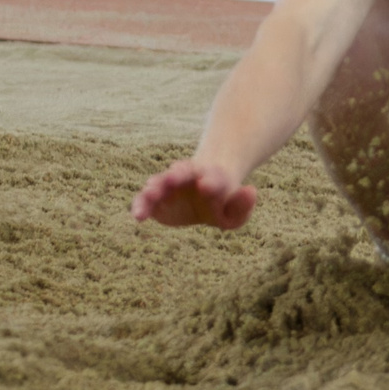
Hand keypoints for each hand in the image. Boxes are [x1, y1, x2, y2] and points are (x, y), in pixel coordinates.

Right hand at [132, 160, 257, 229]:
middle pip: (183, 173)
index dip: (210, 182)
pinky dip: (141, 205)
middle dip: (178, 174)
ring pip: (161, 182)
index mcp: (212, 177)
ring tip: (150, 192)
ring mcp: (169, 184)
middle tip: (173, 176)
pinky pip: (145, 200)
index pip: (213, 178)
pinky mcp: (156, 198)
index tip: (206, 186)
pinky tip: (138, 216)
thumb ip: (243, 205)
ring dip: (156, 186)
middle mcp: (189, 176)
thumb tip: (250, 191)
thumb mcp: (235, 211)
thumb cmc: (222, 202)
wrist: (205, 191)